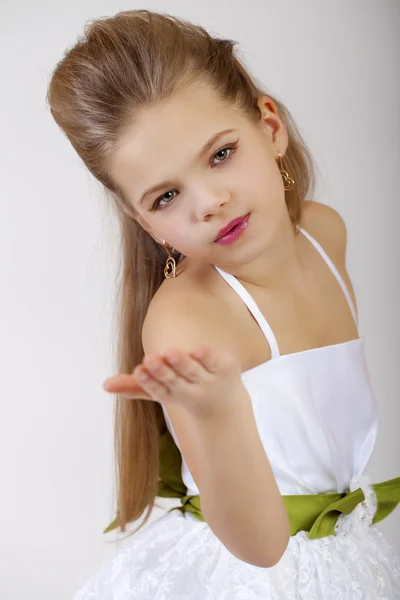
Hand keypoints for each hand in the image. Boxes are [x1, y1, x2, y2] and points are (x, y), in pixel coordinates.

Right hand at [103, 345, 245, 417]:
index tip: (139, 372)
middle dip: (161, 371)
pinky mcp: (224, 367)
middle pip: (174, 380)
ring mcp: (208, 379)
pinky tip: (197, 349)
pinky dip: (206, 356)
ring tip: (169, 352)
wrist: (223, 404)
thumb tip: (105, 385)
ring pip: (193, 371)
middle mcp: (189, 389)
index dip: (149, 381)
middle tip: (149, 359)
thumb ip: (133, 386)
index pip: (157, 389)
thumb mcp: (158, 391)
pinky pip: (214, 361)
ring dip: (181, 362)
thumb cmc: (182, 391)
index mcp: (171, 394)